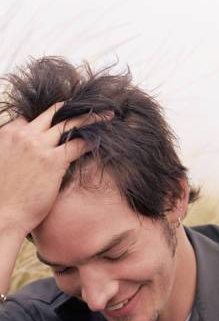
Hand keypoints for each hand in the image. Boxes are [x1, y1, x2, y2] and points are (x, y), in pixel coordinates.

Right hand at [0, 103, 110, 236]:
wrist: (1, 214)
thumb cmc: (4, 195)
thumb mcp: (6, 163)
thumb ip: (18, 151)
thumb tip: (34, 156)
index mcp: (8, 133)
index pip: (35, 118)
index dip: (53, 118)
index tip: (69, 118)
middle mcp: (22, 134)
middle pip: (54, 114)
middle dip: (76, 109)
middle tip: (94, 107)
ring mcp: (37, 146)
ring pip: (68, 124)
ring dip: (90, 119)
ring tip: (106, 116)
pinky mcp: (51, 161)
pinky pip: (76, 145)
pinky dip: (90, 141)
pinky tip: (100, 139)